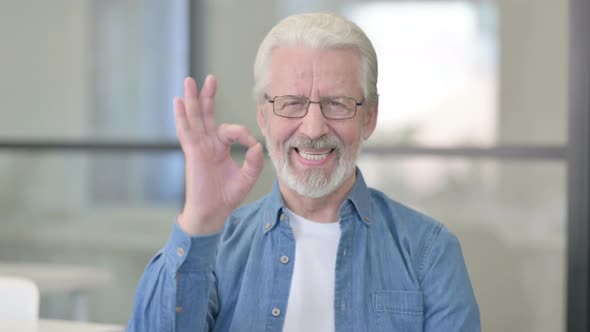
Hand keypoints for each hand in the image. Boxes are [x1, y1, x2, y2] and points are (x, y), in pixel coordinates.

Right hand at [174, 76, 263, 234]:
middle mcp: (208, 144)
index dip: (244, 134)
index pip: (230, 130)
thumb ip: (254, 162)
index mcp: (220, 147)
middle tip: (210, 78)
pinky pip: (186, 132)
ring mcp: (199, 147)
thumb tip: (256, 146)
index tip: (252, 147)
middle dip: (208, 96)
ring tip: (189, 80)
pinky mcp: (192, 153)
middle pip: (206, 114)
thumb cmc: (227, 196)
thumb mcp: (247, 177)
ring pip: (195, 118)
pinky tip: (178, 102)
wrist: (213, 213)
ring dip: (192, 99)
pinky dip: (182, 116)